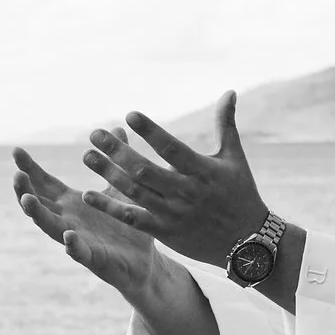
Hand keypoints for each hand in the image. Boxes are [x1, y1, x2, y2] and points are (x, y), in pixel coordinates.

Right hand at [11, 146, 160, 296]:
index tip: (15, 151)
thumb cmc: (127, 224)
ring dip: (37, 214)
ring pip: (50, 227)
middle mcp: (68, 220)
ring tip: (28, 200)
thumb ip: (115, 162)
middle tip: (17, 175)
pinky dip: (72, 245)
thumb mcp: (121, 187)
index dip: (29, 168)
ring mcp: (77, 239)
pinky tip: (68, 236)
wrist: (144, 259)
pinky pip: (79, 252)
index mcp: (72, 203)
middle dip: (24, 190)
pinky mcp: (93, 258)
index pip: (44, 183)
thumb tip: (118, 130)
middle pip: (39, 204)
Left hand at [79, 96, 266, 266]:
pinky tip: (88, 194)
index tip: (129, 115)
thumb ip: (226, 124)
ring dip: (108, 174)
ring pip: (135, 192)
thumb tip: (229, 91)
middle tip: (95, 134)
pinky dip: (110, 207)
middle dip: (118, 151)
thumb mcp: (235, 158)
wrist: (247, 242)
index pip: (172, 148)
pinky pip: (132, 218)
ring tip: (88, 156)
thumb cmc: (240, 194)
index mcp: (202, 171)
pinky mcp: (164, 232)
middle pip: (145, 170)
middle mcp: (186, 192)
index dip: (151, 132)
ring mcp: (173, 213)